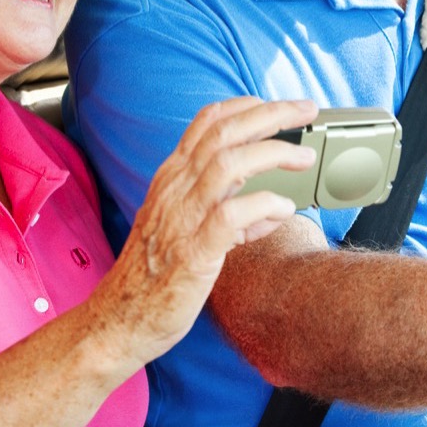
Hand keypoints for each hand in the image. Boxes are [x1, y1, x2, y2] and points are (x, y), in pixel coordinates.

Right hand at [92, 97, 317, 369]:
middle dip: (271, 115)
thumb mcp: (184, 229)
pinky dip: (263, 205)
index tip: (281, 105)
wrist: (119, 321)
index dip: (247, 105)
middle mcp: (175, 190)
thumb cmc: (154, 275)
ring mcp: (182, 219)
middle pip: (225, 133)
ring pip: (229, 163)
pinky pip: (231, 216)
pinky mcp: (193, 253)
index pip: (207, 122)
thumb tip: (271, 208)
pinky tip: (285, 208)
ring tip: (305, 157)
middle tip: (307, 110)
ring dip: (272, 152)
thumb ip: (226, 211)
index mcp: (171, 178)